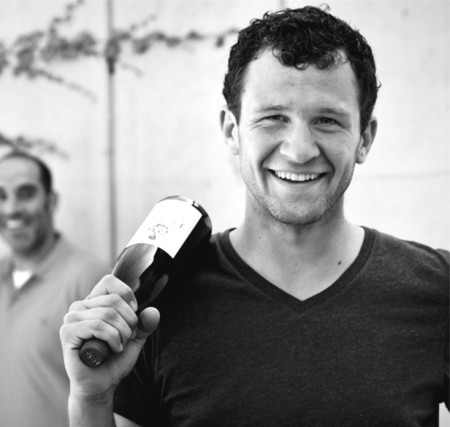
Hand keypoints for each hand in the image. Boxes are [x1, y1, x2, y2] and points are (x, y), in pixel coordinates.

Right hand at [60, 274, 159, 399]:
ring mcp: (72, 318)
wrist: (101, 384)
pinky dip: (112, 338)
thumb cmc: (115, 359)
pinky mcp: (67, 332)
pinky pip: (97, 325)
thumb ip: (145, 323)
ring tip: (120, 346)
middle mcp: (81, 306)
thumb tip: (153, 311)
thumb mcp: (135, 337)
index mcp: (94, 302)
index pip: (110, 281)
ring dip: (122, 333)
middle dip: (129, 321)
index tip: (132, 317)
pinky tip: (113, 349)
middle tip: (127, 338)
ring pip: (107, 313)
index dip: (127, 297)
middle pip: (114, 300)